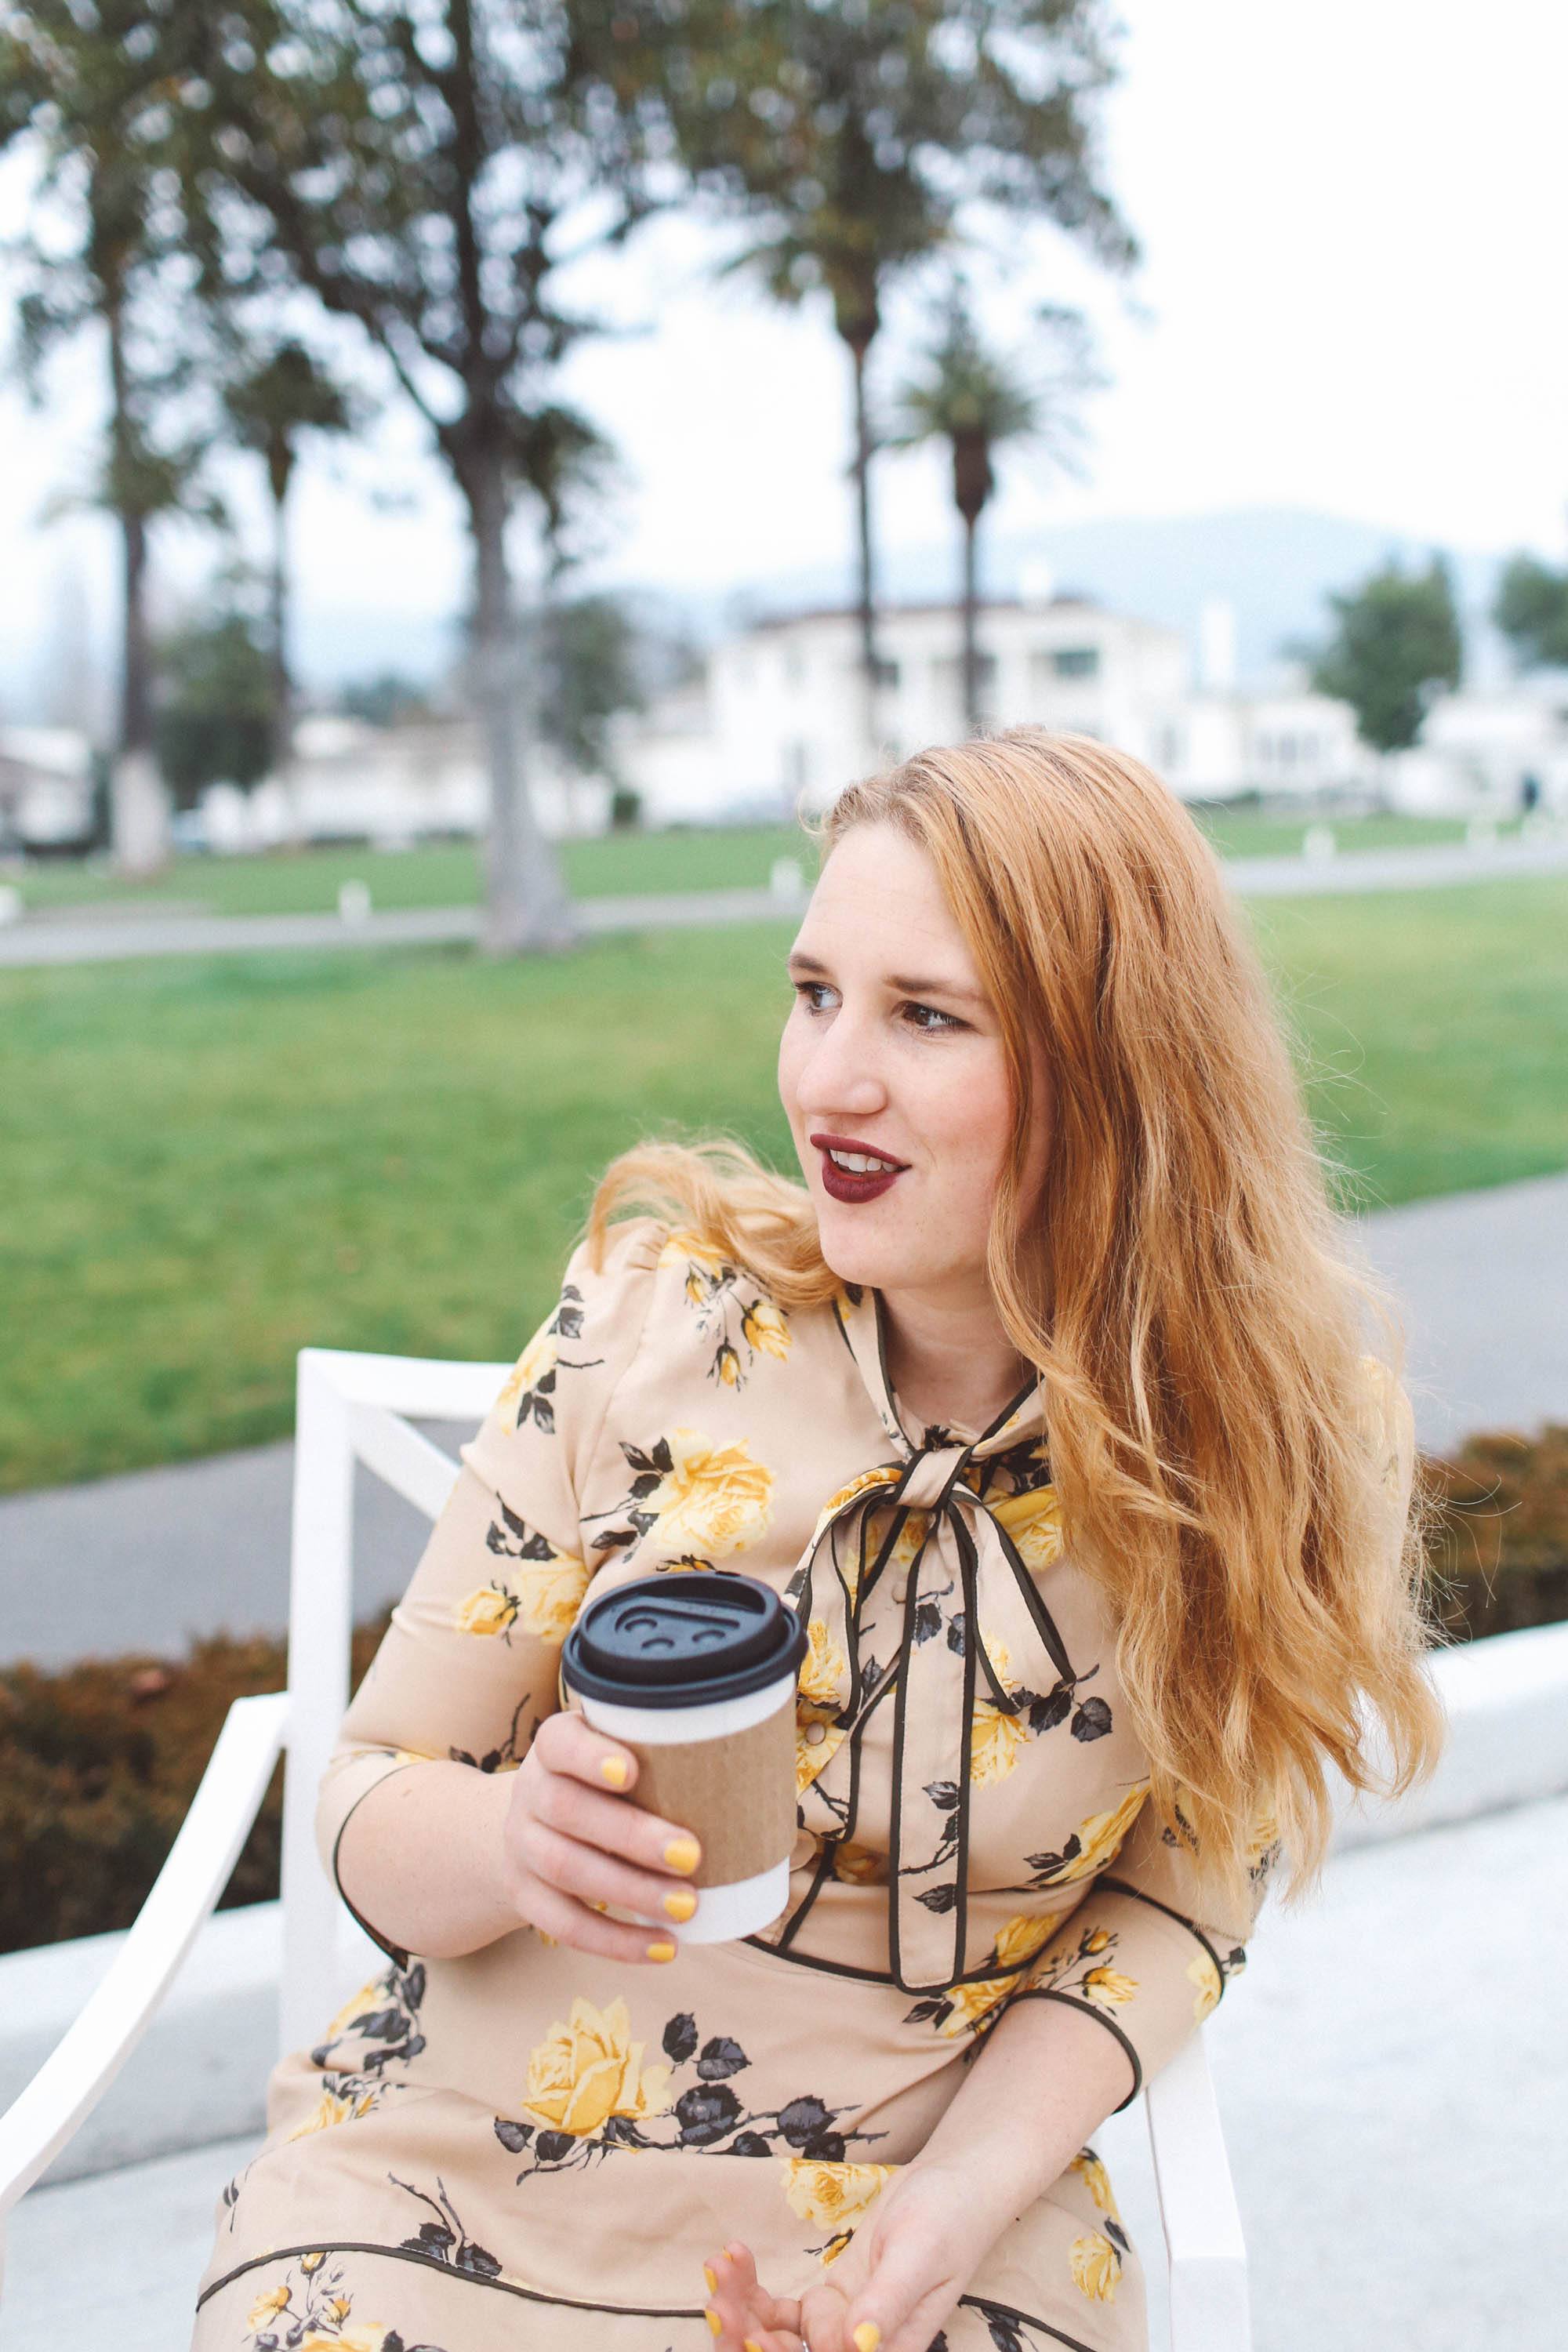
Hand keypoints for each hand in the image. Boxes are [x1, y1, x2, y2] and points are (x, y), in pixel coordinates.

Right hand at [498, 1709, 701, 1963]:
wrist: (536, 1825)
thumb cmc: (607, 1784)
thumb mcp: (620, 1752)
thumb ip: (666, 1753)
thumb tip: (758, 1763)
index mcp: (554, 1746)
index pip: (559, 1742)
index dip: (590, 1757)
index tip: (632, 1771)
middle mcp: (530, 1791)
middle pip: (567, 1810)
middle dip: (631, 1835)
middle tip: (691, 1854)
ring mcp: (520, 1845)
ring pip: (565, 1868)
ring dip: (630, 1892)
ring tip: (687, 1906)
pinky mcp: (524, 1896)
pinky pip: (562, 1925)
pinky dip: (614, 1942)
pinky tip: (663, 1948)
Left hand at [702, 2160, 1014, 2351]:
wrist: (952, 2187)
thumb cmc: (949, 2220)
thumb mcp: (919, 2255)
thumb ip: (889, 2301)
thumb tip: (860, 2345)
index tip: (752, 2338)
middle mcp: (860, 2351)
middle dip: (749, 2338)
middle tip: (717, 2300)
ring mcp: (839, 2329)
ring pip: (777, 2339)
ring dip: (742, 2310)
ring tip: (720, 2266)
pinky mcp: (827, 2304)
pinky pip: (779, 2311)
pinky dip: (752, 2290)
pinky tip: (733, 2257)